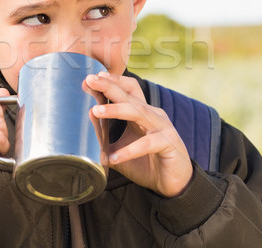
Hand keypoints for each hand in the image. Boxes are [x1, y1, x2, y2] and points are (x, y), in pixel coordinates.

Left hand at [85, 72, 192, 196]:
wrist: (172, 183)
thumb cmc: (145, 162)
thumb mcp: (119, 148)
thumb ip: (105, 135)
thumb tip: (89, 114)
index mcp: (142, 112)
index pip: (128, 89)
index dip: (111, 82)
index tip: (91, 77)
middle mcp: (152, 114)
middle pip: (130, 95)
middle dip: (109, 86)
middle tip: (90, 80)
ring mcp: (162, 127)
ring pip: (138, 113)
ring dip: (115, 110)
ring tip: (96, 111)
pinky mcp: (168, 143)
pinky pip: (146, 144)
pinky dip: (128, 151)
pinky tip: (112, 158)